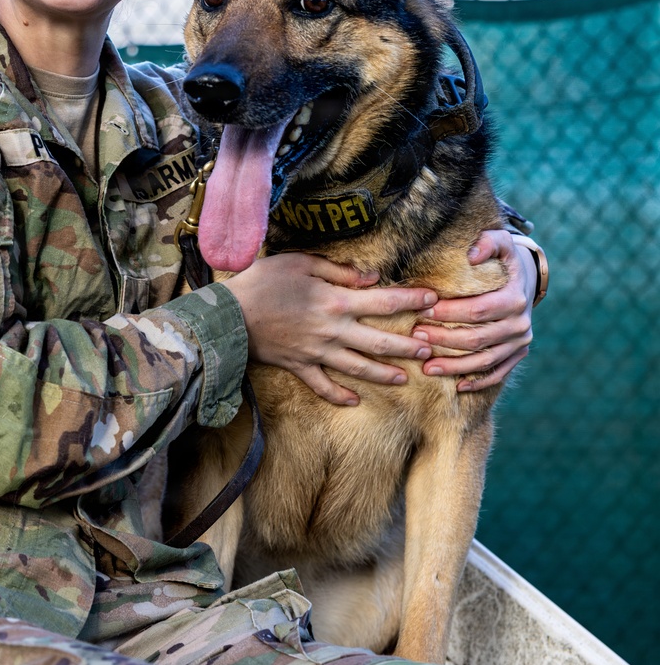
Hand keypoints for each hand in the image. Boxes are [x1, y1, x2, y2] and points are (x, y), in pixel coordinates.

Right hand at [223, 253, 437, 406]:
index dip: (411, 301)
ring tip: (403, 379)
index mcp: (336, 302)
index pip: (384, 303)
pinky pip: (323, 386)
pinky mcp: (299, 367)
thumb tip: (371, 277)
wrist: (230, 316)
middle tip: (428, 349)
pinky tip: (354, 401)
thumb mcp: (301, 263)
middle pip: (379, 342)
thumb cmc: (263, 282)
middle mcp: (333, 331)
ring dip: (383, 374)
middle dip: (407, 346)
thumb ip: (338, 270)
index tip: (434, 300)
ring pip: (358, 368)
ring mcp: (317, 353)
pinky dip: (339, 396)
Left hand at [413, 229, 535, 391]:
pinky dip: (478, 381)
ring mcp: (521, 342)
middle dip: (444, 339)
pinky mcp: (518, 354)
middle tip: (415, 337)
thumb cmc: (503, 259)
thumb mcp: (500, 242)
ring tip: (426, 368)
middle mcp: (520, 324)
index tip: (423, 310)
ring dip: (455, 366)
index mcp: (514, 298)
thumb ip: (488, 242)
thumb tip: (471, 254)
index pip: (477, 310)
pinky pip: (498, 372)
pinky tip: (457, 386)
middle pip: (477, 338)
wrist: (527, 278)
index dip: (449, 312)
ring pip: (485, 360)